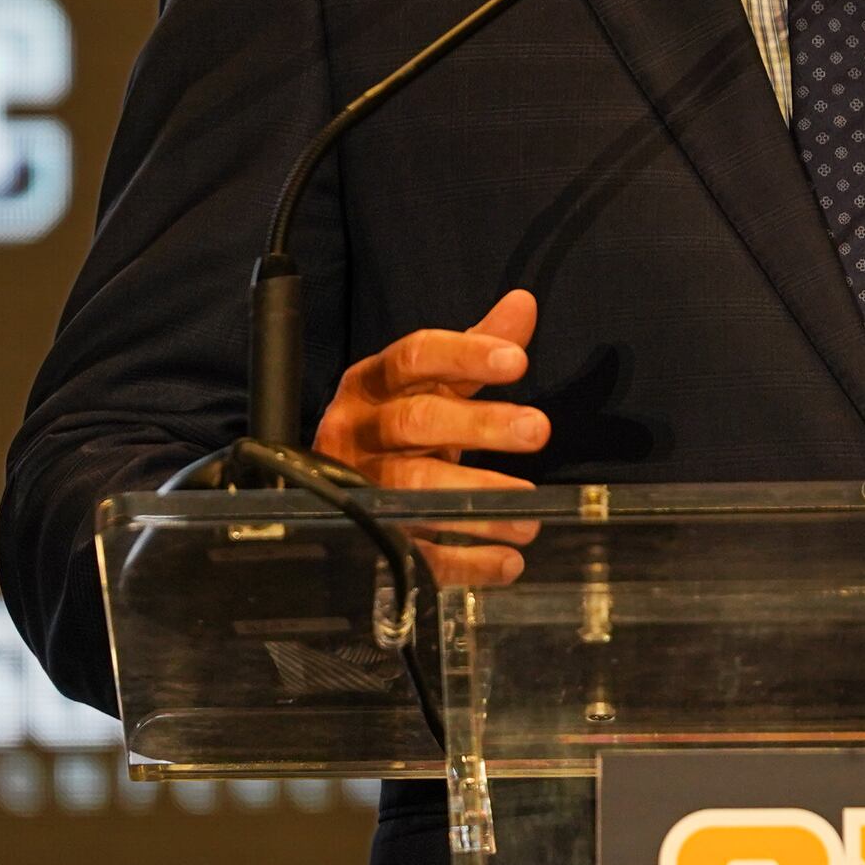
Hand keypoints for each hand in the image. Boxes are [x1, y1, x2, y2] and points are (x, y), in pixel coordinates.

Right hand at [314, 288, 546, 583]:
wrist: (325, 486)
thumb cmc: (394, 424)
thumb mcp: (428, 383)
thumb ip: (474, 349)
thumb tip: (523, 304)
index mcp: (372, 383)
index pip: (414, 356)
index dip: (464, 356)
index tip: (517, 362)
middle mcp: (357, 430)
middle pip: (415, 422)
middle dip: (479, 426)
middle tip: (539, 430)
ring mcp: (355, 486)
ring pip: (411, 490)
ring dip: (475, 501)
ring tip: (528, 509)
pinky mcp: (365, 538)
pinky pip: (413, 551)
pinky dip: (463, 561)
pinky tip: (507, 561)